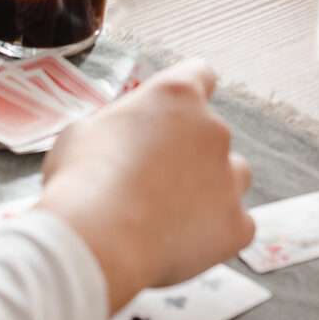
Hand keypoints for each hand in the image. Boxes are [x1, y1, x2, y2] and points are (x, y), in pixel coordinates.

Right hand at [34, 59, 254, 313]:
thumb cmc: (81, 180)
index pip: (200, 75)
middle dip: (188, 153)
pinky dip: (215, 232)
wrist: (99, 242)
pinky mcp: (237, 224)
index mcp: (176, 96)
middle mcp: (213, 129)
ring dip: (211, 188)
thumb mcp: (84, 132)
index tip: (175, 113)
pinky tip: (181, 244)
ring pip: (233, 177)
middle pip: (212, 134)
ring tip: (171, 214)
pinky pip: (236, 225)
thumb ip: (117, 128)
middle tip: (151, 181)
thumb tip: (119, 142)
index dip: (186, 95)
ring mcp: (231, 178)